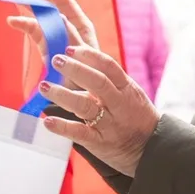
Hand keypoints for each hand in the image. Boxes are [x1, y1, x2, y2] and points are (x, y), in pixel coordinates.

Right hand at [6, 0, 98, 89]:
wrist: (83, 105)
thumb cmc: (87, 84)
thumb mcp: (82, 61)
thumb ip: (70, 40)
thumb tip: (57, 18)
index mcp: (83, 32)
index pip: (67, 6)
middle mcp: (72, 32)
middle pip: (55, 8)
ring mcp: (59, 40)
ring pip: (45, 18)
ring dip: (32, 7)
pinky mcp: (49, 50)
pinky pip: (38, 33)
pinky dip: (27, 25)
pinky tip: (15, 21)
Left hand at [7, 0, 158, 176]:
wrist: (151, 148)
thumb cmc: (132, 113)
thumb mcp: (125, 90)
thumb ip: (104, 72)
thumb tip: (72, 45)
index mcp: (124, 86)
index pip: (108, 64)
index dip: (89, 54)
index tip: (69, 46)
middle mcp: (117, 101)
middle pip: (97, 81)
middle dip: (76, 69)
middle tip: (55, 58)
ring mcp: (109, 122)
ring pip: (85, 106)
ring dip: (63, 95)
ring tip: (43, 86)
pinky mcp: (99, 142)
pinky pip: (79, 133)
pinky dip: (63, 127)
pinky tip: (47, 120)